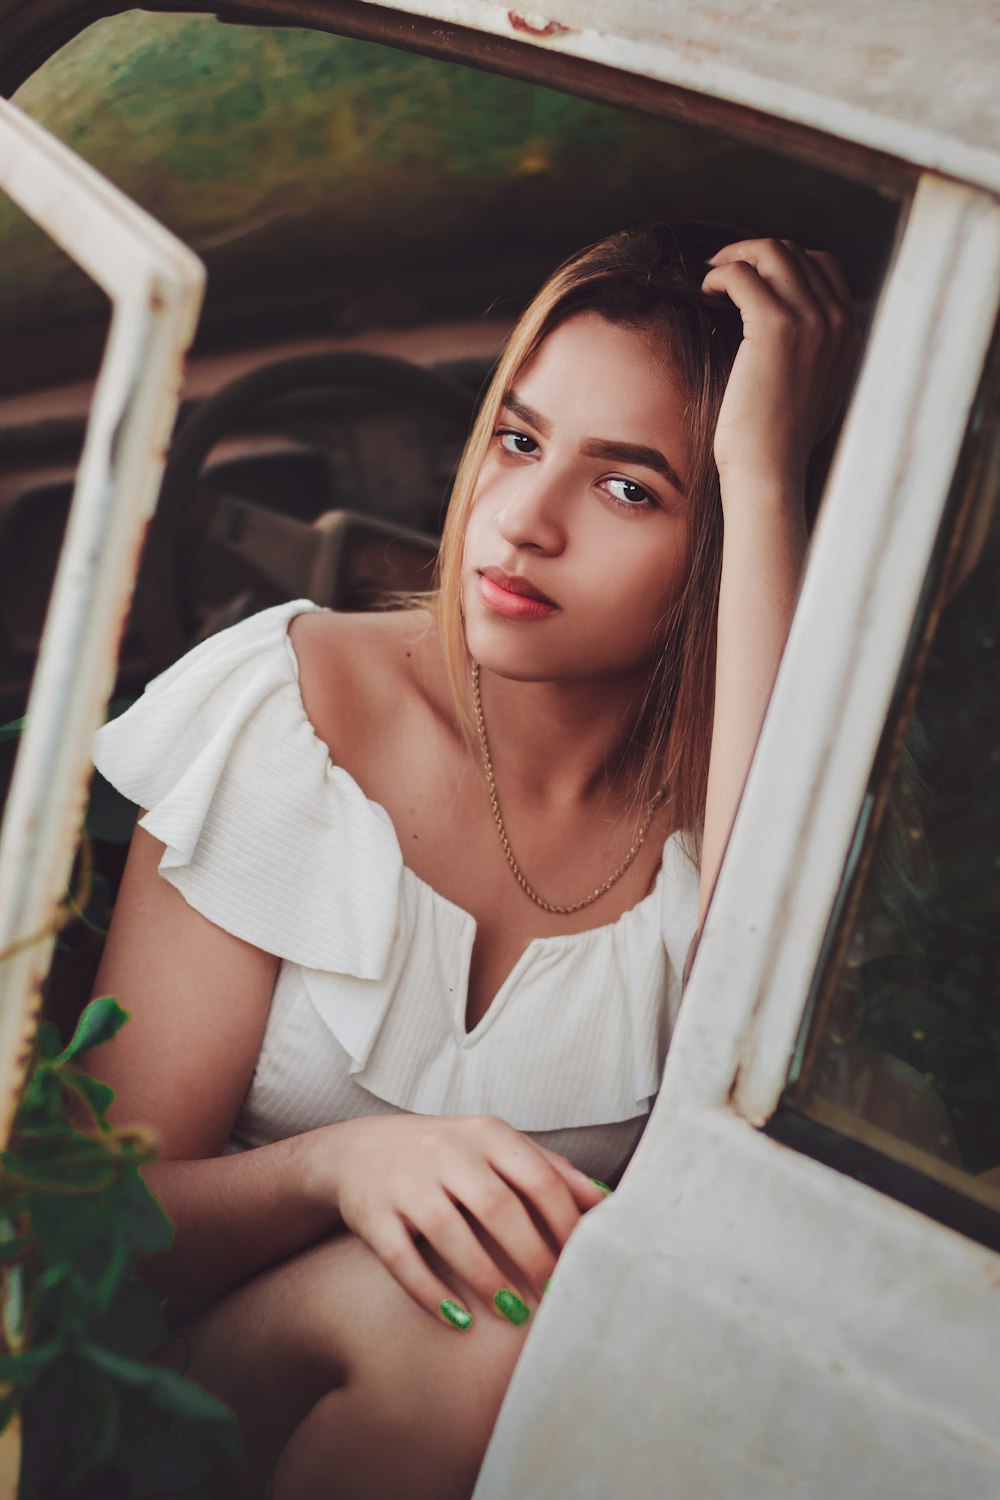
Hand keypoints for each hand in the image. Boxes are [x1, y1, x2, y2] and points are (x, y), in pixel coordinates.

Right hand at [313, 1113, 606, 1328]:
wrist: (360, 1152)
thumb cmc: (448, 1156)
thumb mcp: (497, 1149)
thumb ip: (551, 1170)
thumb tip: (607, 1201)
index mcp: (486, 1134)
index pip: (538, 1178)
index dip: (565, 1225)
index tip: (582, 1263)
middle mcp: (445, 1152)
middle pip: (498, 1207)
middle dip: (532, 1257)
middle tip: (553, 1296)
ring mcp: (406, 1183)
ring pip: (450, 1234)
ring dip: (487, 1280)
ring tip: (513, 1312)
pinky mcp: (374, 1216)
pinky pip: (402, 1261)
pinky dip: (432, 1294)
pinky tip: (458, 1320)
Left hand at [702, 238, 860, 499]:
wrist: (771, 467)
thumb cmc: (782, 438)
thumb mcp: (818, 388)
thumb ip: (820, 352)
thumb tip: (798, 332)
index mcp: (850, 330)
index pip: (823, 264)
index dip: (782, 260)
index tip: (751, 274)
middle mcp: (837, 318)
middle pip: (795, 252)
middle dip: (753, 253)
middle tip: (722, 270)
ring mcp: (810, 319)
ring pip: (771, 252)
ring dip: (735, 257)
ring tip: (712, 278)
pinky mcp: (775, 327)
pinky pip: (744, 274)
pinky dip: (720, 275)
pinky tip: (706, 291)